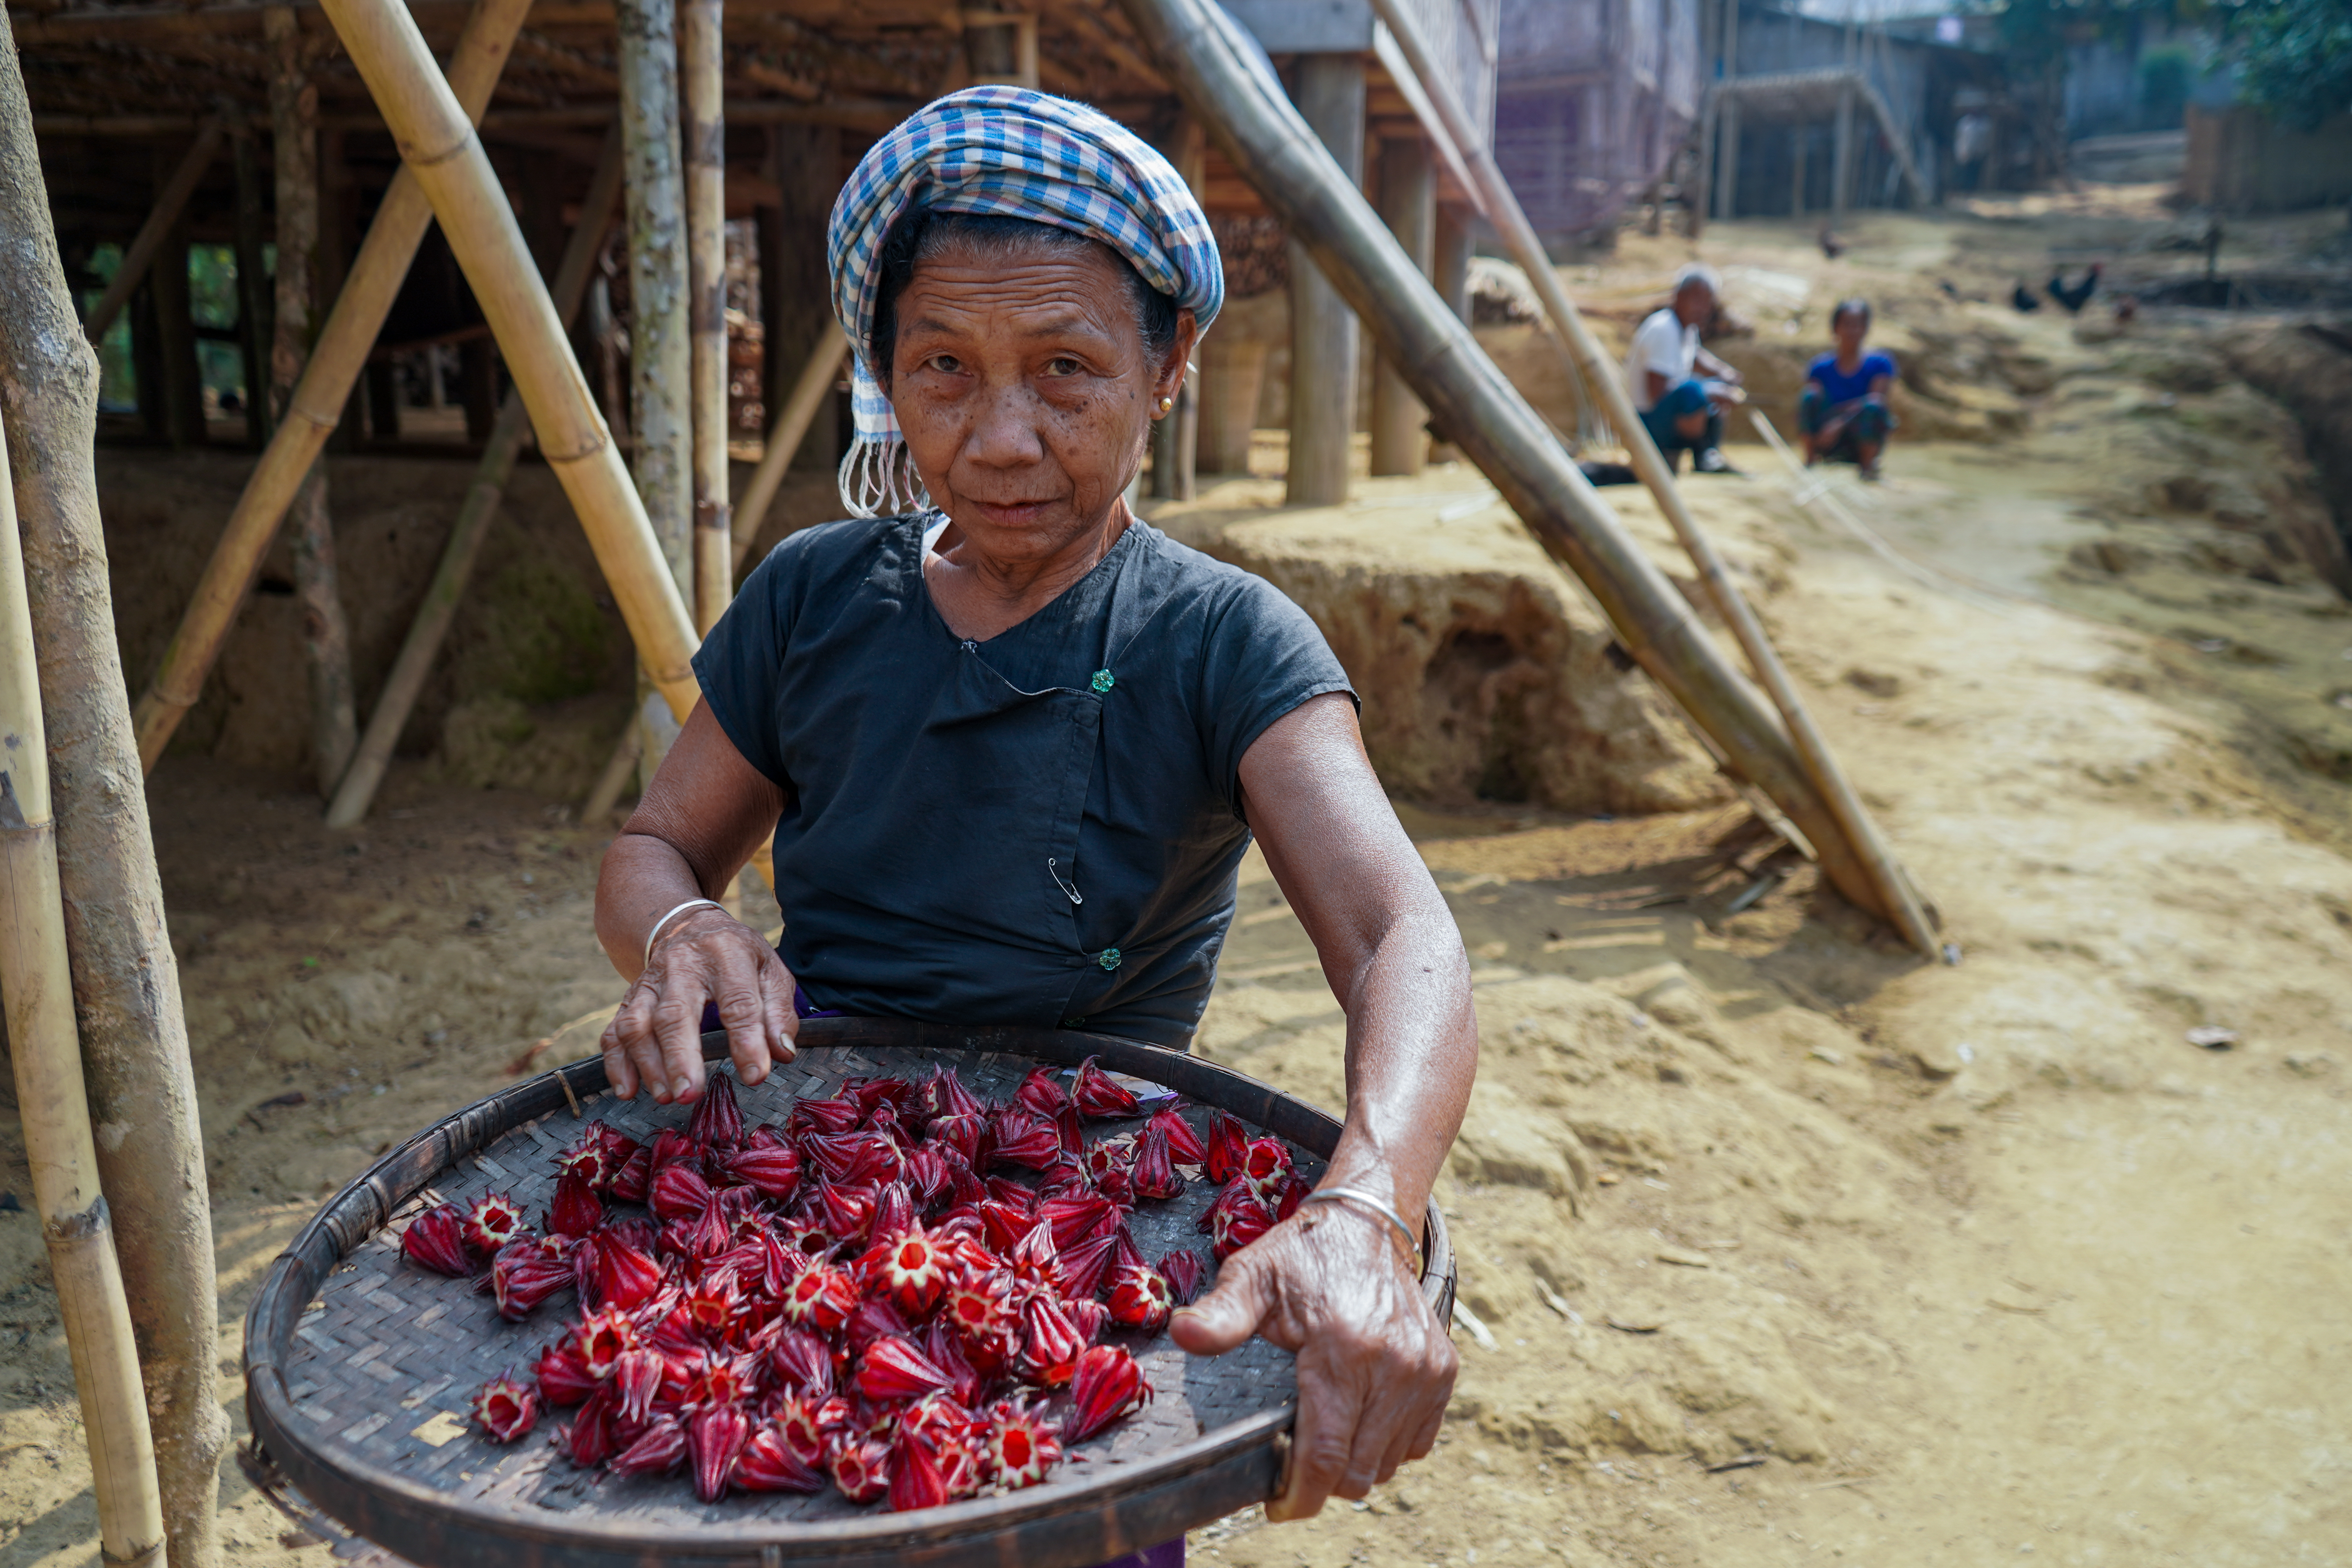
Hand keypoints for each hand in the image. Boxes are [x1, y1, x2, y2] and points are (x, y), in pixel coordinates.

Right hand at [599, 906, 795, 1104]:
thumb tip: (782, 1051)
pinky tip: (628, 1090)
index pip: (737, 1001)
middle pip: (675, 1014)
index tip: (755, 1076)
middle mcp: (682, 966)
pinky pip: (615, 1030)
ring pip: (638, 1023)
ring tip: (665, 1096)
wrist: (690, 926)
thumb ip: (779, 1010)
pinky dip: (617, 1062)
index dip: (747, 1040)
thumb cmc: (737, 956)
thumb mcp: (770, 969)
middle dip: (681, 1057)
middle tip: (689, 1095)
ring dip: (647, 1063)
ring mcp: (650, 983)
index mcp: (726, 955)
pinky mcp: (630, 998)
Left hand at [1170, 1200, 1456, 1520]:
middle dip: (1322, 1481)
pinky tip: (1356, 1418)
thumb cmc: (1301, 1255)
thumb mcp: (1252, 1275)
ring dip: (1354, 1463)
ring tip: (1322, 1435)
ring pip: (1388, 1463)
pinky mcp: (1443, 1372)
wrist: (1365, 1224)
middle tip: (1292, 1461)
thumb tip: (1183, 1333)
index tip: (1278, 1505)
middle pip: (1358, 1471)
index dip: (1300, 1495)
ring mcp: (1425, 1371)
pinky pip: (1417, 1442)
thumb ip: (1222, 1314)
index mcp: (1345, 1350)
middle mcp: (1395, 1366)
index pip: (1326, 1454)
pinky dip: (1386, 1445)